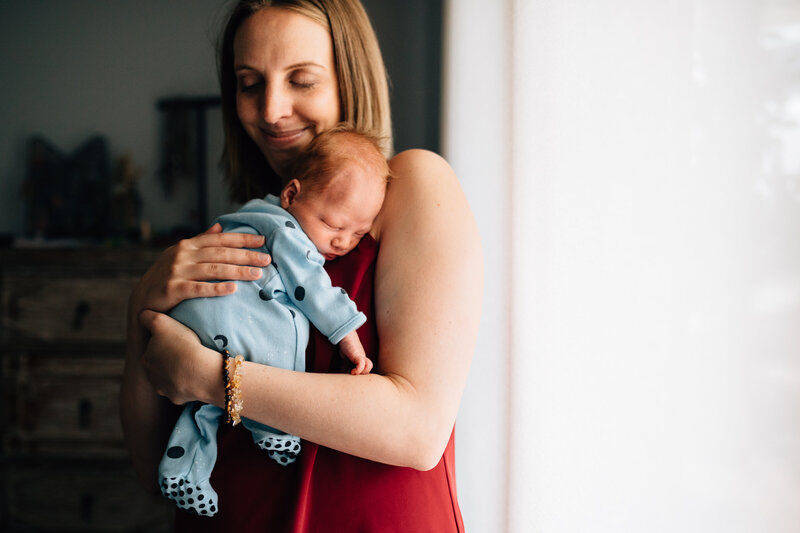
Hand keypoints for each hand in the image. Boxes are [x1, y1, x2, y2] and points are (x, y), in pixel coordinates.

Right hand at [130, 224, 270, 314]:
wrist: (141, 301)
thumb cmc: (166, 277)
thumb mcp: (181, 256)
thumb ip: (200, 241)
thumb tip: (219, 226)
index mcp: (188, 245)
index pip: (220, 239)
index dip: (242, 239)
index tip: (263, 241)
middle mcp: (183, 255)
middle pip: (221, 253)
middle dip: (246, 255)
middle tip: (267, 259)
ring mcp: (177, 271)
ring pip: (214, 269)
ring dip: (238, 271)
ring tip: (257, 275)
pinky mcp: (172, 289)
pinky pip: (199, 288)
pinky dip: (217, 288)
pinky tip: (233, 289)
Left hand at [139, 309, 218, 405]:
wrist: (198, 371)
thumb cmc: (181, 345)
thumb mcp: (161, 322)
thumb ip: (148, 317)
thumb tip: (142, 315)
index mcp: (146, 359)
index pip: (153, 349)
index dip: (164, 343)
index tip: (176, 340)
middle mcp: (151, 377)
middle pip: (160, 366)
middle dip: (169, 361)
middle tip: (185, 352)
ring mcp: (165, 390)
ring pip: (170, 380)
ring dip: (178, 374)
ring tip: (192, 365)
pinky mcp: (178, 398)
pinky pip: (183, 390)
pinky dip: (188, 385)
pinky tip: (197, 377)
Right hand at [338, 331, 372, 374]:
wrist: (345, 336)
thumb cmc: (346, 347)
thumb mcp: (345, 360)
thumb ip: (345, 367)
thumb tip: (341, 376)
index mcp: (362, 361)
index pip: (366, 371)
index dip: (359, 375)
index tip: (350, 376)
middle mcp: (363, 359)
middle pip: (368, 369)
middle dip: (361, 375)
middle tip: (352, 376)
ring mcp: (361, 356)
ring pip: (369, 366)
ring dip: (362, 372)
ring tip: (353, 373)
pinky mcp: (358, 355)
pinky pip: (362, 364)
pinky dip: (358, 370)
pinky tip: (352, 371)